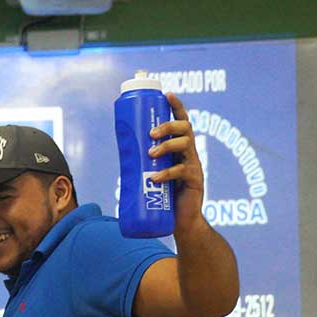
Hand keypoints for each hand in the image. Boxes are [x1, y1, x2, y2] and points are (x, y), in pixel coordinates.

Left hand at [147, 92, 205, 234]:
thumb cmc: (164, 197)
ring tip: (151, 153)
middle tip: (151, 133)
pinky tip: (154, 177)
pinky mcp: (196, 181)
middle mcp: (190, 153)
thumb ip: (142, 162)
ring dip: (166, 145)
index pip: (182, 121)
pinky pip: (182, 172)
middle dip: (167, 126)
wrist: (181, 222)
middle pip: (185, 128)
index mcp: (180, 148)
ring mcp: (195, 166)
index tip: (167, 94)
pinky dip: (166, 173)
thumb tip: (120, 151)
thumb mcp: (153, 174)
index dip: (176, 106)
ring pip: (185, 145)